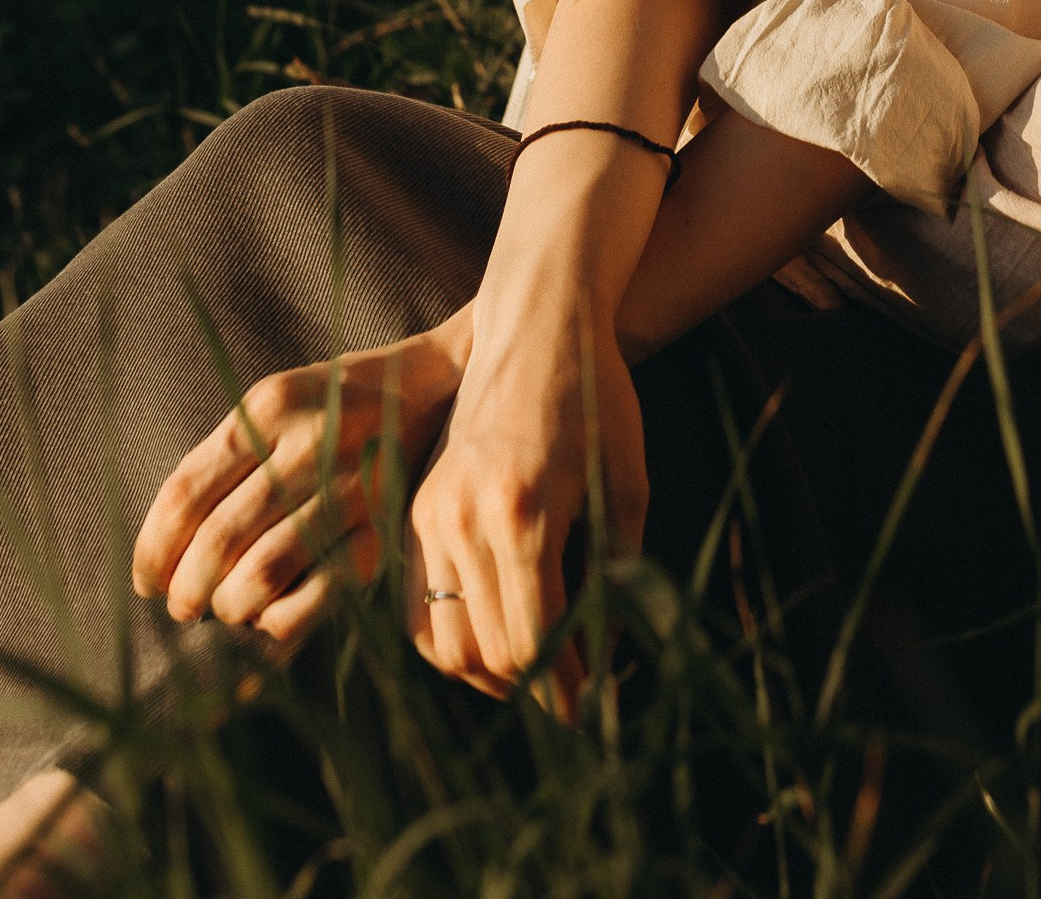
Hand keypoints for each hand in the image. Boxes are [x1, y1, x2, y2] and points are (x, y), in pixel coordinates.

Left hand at [132, 310, 470, 650]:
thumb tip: (164, 554)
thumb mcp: (280, 404)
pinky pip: (310, 601)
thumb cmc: (339, 403)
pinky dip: (276, 621)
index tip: (146, 581)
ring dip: (226, 608)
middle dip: (185, 591)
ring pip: (257, 578)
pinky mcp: (385, 531)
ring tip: (225, 609)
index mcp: (271, 406)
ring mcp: (353, 488)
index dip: (151, 552)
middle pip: (216, 543)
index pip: (184, 496)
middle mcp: (311, 442)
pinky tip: (271, 614)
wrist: (442, 385)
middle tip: (183, 606)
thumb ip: (225, 461)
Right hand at [404, 260, 647, 718]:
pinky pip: (419, 607)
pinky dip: (455, 639)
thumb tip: (605, 659)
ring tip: (539, 670)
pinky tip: (497, 635)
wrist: (537, 328)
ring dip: (491, 673)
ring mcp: (429, 515)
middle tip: (574, 698)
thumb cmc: (598, 400)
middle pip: (489, 655)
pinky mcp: (414, 511)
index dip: (567, 690)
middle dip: (535, 689)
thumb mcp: (626, 486)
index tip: (593, 713)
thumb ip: (615, 574)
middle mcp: (463, 520)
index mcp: (524, 513)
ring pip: (445, 644)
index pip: (535, 641)